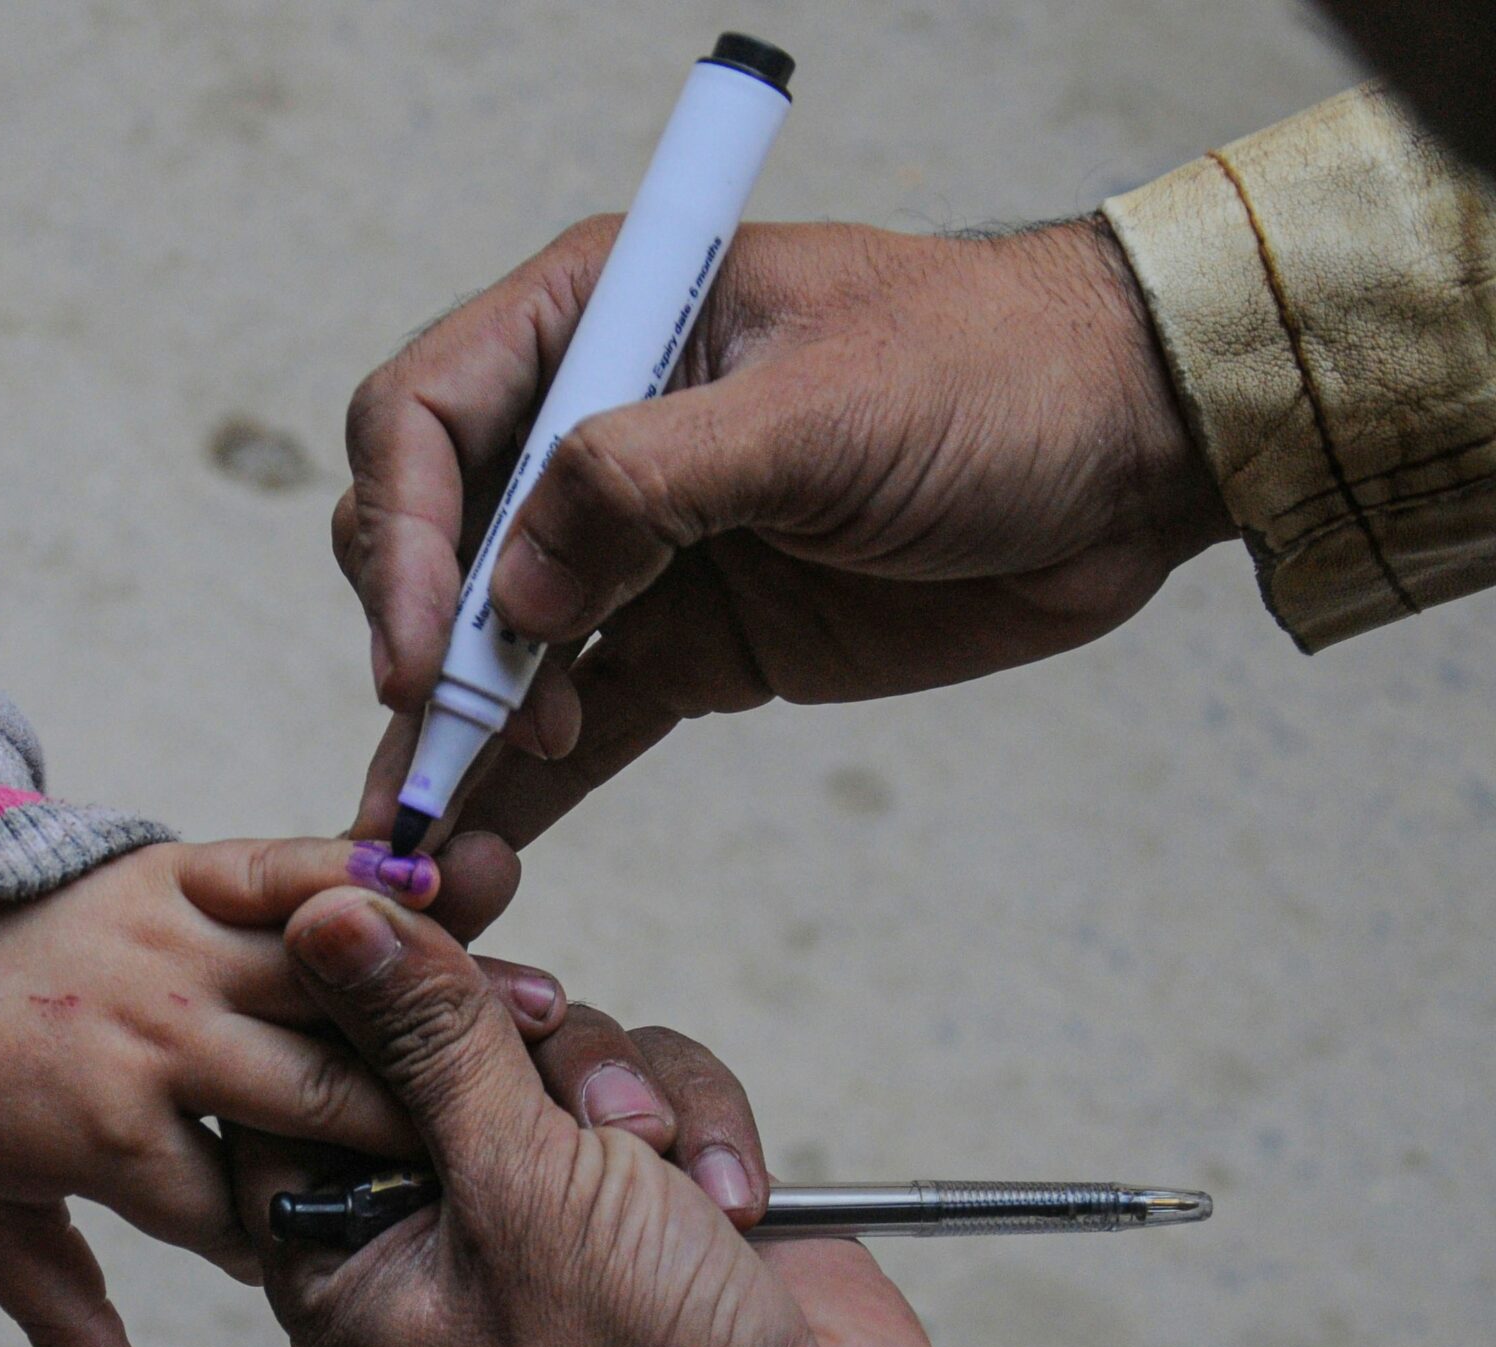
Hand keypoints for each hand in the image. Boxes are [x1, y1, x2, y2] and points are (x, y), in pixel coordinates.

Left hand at [0, 832, 558, 1346]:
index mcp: (111, 1140)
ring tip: (535, 1019)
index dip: (321, 1244)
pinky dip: (355, 872)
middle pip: (325, 1103)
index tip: (394, 1253)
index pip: (253, 1219)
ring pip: (331, 985)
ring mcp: (171, 949)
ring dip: (436, 1002)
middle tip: (516, 1150)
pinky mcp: (177, 868)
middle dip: (421, 1132)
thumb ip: (60, 1305)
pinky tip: (440, 886)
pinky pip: (283, 869)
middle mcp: (156, 1043)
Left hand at [235, 890, 973, 1346]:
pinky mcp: (655, 1192)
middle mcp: (439, 1226)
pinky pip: (655, 1086)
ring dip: (620, 1089)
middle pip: (437, 1040)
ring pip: (556, 1050)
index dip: (348, 984)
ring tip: (661, 1167)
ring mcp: (552, 1208)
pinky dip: (700, 1124)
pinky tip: (732, 1201)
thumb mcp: (511, 1189)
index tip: (404, 904)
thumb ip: (422, 1038)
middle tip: (546, 1028)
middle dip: (514, 1035)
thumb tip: (320, 913)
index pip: (300, 1076)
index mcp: (348, 1254)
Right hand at [343, 215, 1234, 844]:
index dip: (395, 532)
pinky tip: (473, 847)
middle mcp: (590, 430)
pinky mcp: (686, 642)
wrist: (1132, 456)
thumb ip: (646, 483)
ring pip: (489, 645)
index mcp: (601, 319)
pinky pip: (577, 717)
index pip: (424, 416)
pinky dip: (523, 783)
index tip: (418, 647)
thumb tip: (507, 595)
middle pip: (431, 538)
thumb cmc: (995, 376)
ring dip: (448, 736)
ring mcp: (633, 547)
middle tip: (453, 733)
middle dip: (420, 641)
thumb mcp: (818, 408)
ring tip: (421, 841)